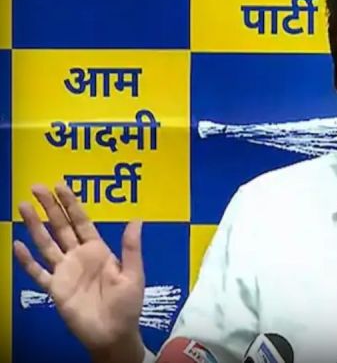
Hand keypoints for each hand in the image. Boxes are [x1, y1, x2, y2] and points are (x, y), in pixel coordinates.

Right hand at [13, 183, 145, 361]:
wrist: (113, 333)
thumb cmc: (127, 304)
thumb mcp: (134, 274)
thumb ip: (131, 248)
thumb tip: (137, 219)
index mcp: (98, 250)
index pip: (81, 221)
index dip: (71, 204)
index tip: (60, 186)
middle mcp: (79, 257)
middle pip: (60, 227)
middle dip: (49, 207)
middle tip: (37, 187)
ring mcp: (65, 271)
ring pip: (46, 243)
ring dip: (35, 226)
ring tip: (23, 206)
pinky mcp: (54, 288)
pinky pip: (37, 272)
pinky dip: (26, 260)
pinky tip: (17, 245)